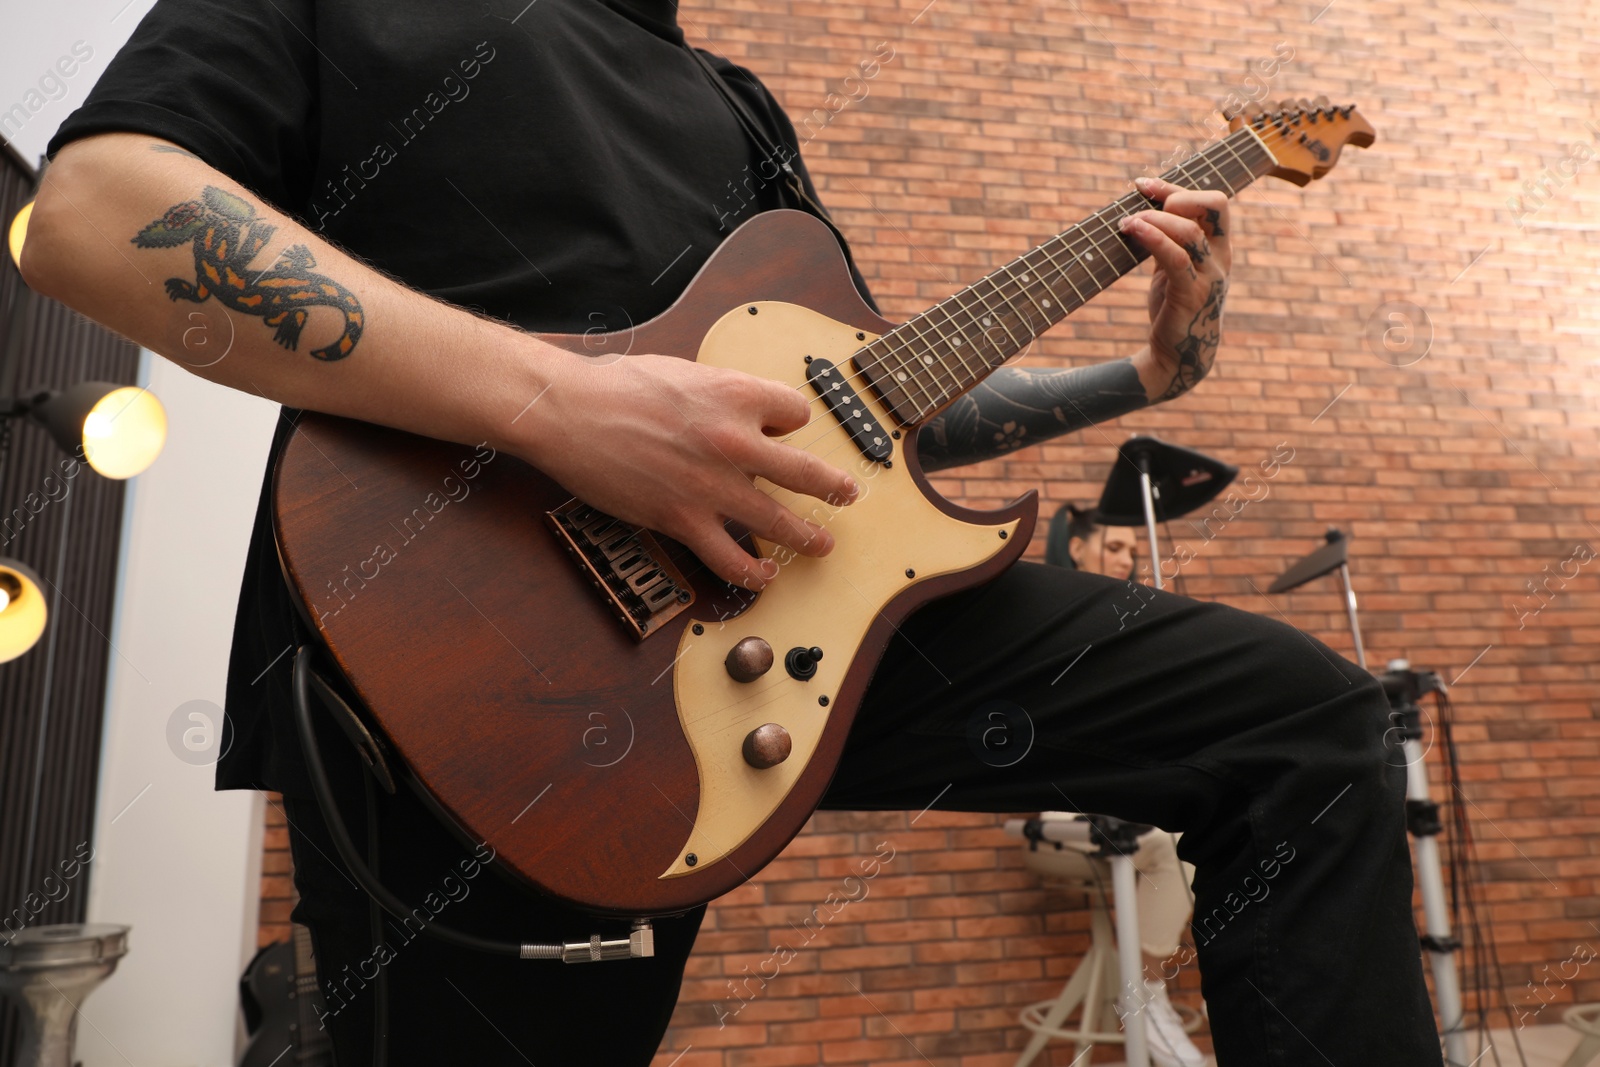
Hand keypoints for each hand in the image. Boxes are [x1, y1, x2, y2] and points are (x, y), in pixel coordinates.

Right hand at [524, 351, 857, 589]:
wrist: (570, 411)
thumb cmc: (618, 385)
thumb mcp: (684, 373)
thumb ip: (720, 395)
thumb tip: (740, 412)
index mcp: (736, 394)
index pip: (796, 413)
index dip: (792, 423)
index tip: (785, 433)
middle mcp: (735, 440)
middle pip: (805, 471)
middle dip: (833, 488)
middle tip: (847, 495)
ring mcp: (712, 485)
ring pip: (778, 521)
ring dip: (807, 537)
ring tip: (821, 544)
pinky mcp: (684, 519)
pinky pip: (730, 558)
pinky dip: (752, 572)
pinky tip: (764, 575)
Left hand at [1119, 176, 1231, 400]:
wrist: (1178, 355)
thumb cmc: (1174, 308)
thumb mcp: (1172, 268)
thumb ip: (1167, 240)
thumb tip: (1143, 210)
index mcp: (1219, 247)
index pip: (1212, 201)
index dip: (1176, 186)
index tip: (1142, 184)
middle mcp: (1221, 257)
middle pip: (1217, 204)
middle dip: (1179, 195)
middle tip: (1144, 208)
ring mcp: (1210, 275)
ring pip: (1190, 231)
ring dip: (1155, 219)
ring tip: (1127, 223)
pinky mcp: (1191, 293)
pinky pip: (1175, 257)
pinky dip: (1153, 238)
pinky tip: (1133, 230)